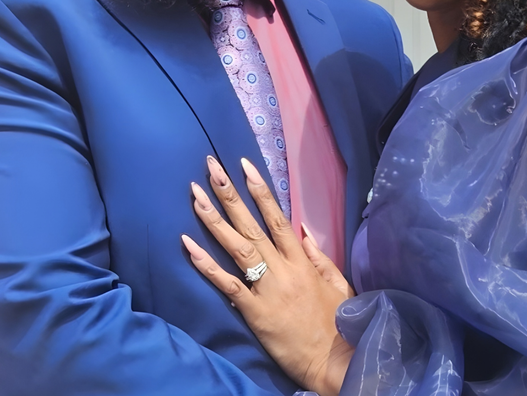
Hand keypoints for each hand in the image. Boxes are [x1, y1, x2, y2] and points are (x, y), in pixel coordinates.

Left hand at [182, 157, 353, 395]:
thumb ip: (319, 256)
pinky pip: (228, 284)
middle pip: (252, 225)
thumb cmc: (338, 322)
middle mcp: (283, 268)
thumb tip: (304, 230)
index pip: (276, 217)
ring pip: (237, 247)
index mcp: (302, 260)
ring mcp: (267, 289)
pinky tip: (188, 245)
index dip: (259, 190)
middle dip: (230, 194)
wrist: (335, 360)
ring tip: (196, 196)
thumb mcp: (338, 283)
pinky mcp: (255, 312)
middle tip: (211, 167)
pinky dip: (207, 264)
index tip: (243, 166)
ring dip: (214, 220)